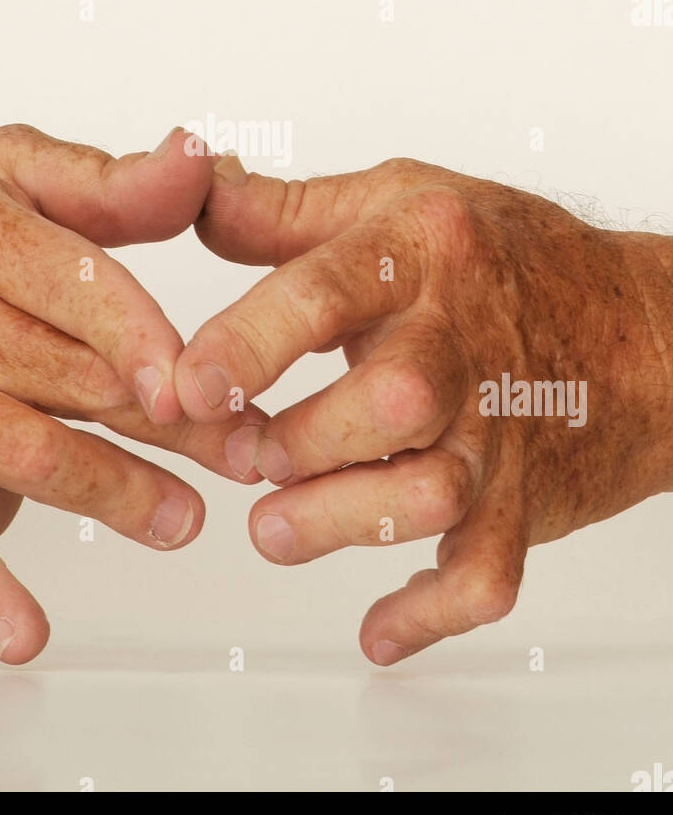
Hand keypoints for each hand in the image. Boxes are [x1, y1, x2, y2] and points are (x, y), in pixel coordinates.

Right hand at [0, 125, 260, 662]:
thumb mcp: (29, 196)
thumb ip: (116, 185)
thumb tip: (196, 158)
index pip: (73, 277)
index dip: (143, 332)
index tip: (203, 378)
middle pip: (74, 374)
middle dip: (175, 422)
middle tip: (247, 452)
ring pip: (35, 454)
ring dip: (122, 495)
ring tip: (188, 521)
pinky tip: (27, 633)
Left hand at [176, 156, 672, 664]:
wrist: (643, 332)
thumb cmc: (510, 260)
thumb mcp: (398, 200)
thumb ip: (283, 209)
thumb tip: (192, 188)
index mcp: (422, 254)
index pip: (326, 291)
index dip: (247, 343)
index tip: (187, 386)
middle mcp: (464, 341)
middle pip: (390, 400)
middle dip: (304, 440)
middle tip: (251, 456)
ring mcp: (501, 428)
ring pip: (430, 494)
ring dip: (342, 523)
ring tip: (276, 531)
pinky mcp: (528, 500)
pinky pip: (487, 573)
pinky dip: (430, 612)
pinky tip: (376, 627)